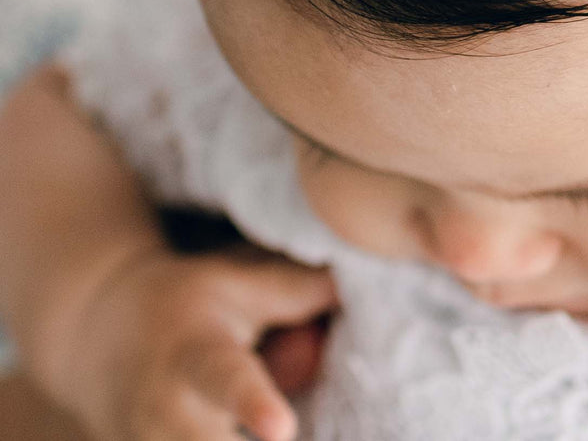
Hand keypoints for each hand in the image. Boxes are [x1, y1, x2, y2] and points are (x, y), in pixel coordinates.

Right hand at [57, 242, 338, 440]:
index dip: (253, 405)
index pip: (225, 380)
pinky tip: (272, 427)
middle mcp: (168, 416)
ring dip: (241, 439)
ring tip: (285, 426)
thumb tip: (366, 284)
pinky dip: (239, 438)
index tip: (282, 427)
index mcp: (194, 355)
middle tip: (290, 432)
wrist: (97, 336)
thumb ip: (297, 292)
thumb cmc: (187, 305)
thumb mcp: (237, 285)